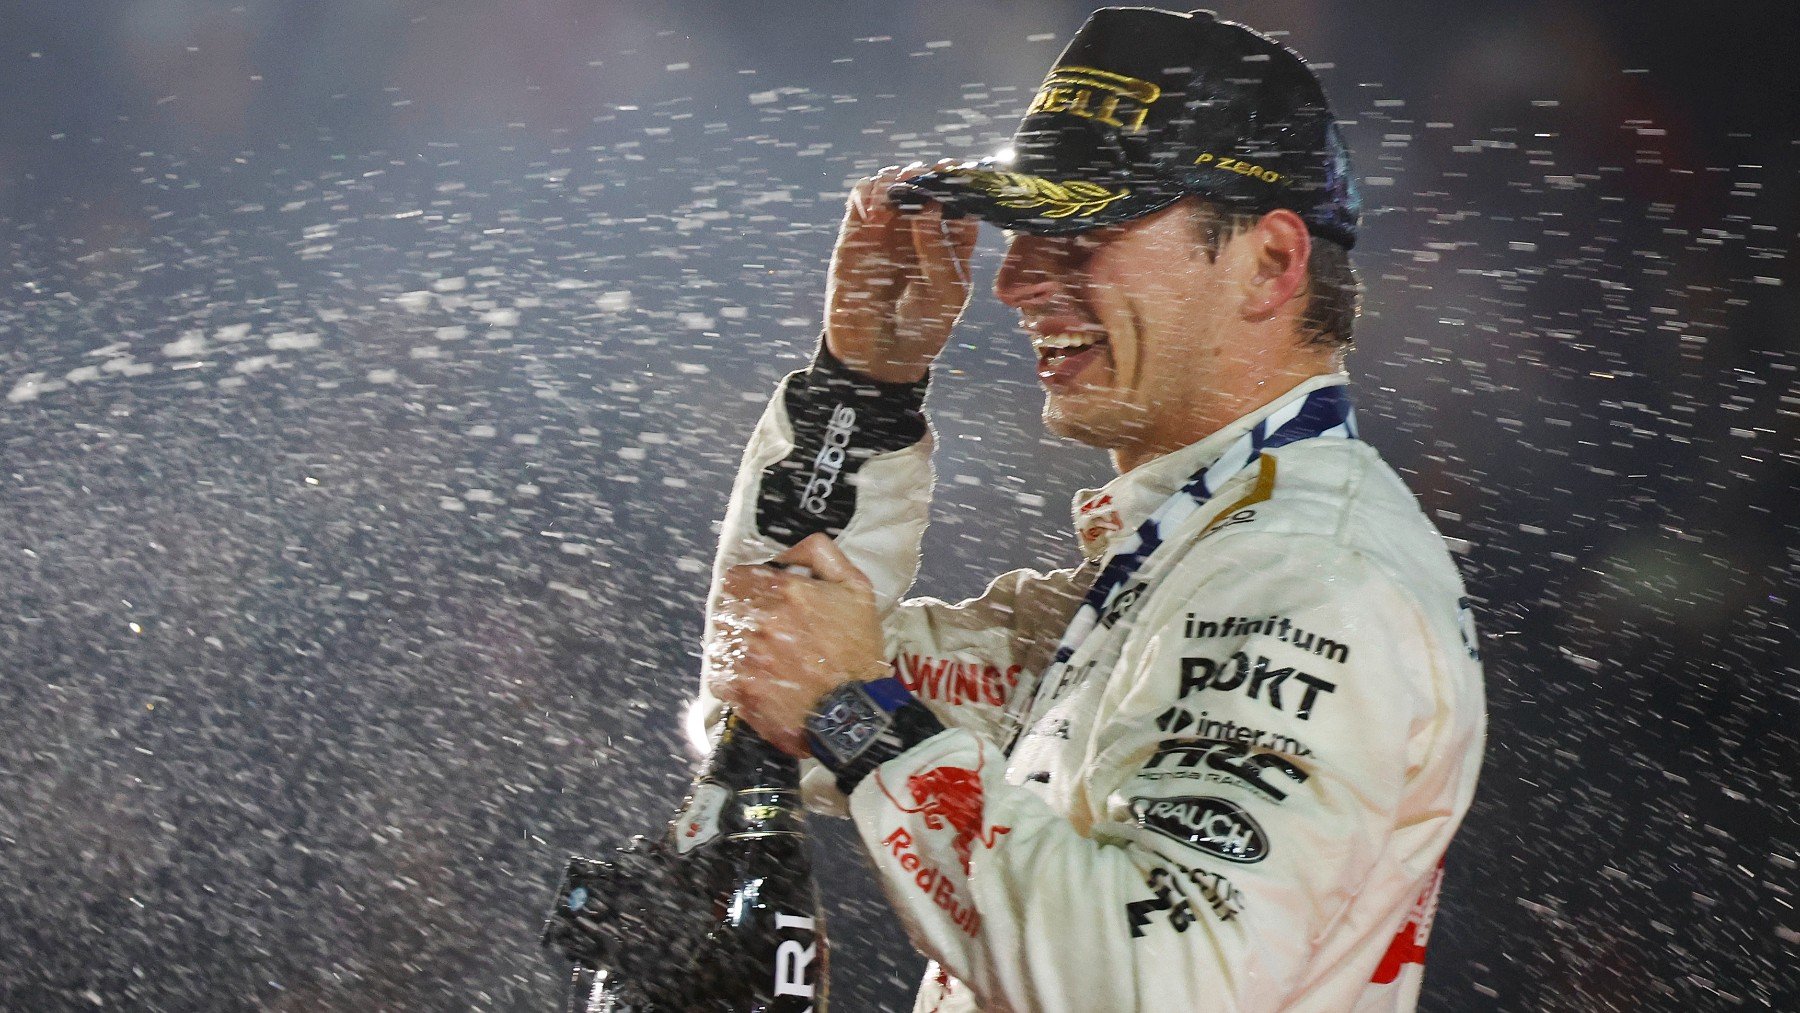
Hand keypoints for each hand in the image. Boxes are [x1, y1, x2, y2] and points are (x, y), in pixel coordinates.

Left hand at [706, 534, 887, 756]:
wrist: (858, 713)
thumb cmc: (859, 651)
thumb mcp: (857, 589)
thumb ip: (820, 554)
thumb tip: (786, 550)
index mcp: (786, 593)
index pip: (736, 577)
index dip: (744, 586)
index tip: (755, 597)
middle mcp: (762, 622)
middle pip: (725, 608)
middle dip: (740, 615)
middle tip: (761, 629)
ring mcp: (748, 658)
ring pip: (720, 640)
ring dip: (734, 644)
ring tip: (759, 657)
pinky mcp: (740, 691)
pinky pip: (718, 674)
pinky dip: (730, 674)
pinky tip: (753, 678)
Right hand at [825, 159, 980, 382]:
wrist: (879, 354)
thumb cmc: (923, 326)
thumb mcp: (946, 294)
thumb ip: (939, 250)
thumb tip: (928, 206)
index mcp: (954, 238)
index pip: (961, 196)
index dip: (960, 180)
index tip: (955, 174)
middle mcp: (923, 225)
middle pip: (926, 180)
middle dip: (925, 173)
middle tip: (922, 180)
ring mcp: (890, 225)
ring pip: (892, 180)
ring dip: (894, 179)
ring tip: (895, 196)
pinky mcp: (858, 230)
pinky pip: (862, 196)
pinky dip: (867, 193)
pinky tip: (873, 212)